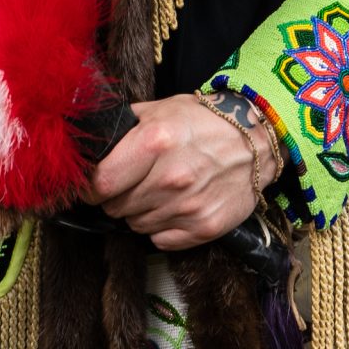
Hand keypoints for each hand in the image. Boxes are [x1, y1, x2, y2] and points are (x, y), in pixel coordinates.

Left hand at [88, 93, 265, 251]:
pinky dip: (161, 227)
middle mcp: (170, 178)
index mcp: (154, 142)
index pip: (99, 184)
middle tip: (133, 181)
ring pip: (135, 225)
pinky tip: (173, 206)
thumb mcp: (162, 108)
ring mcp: (188, 207)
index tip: (93, 184)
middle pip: (115, 207)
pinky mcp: (204, 228)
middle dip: (117, 196)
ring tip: (158, 190)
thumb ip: (125, 126)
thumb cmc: (205, 121)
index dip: (90, 186)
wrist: (257, 142)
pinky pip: (160, 240)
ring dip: (140, 211)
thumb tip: (91, 141)